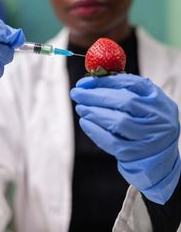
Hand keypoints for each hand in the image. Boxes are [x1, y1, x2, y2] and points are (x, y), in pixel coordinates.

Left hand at [70, 73, 180, 203]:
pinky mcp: (136, 153)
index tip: (85, 81)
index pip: (131, 83)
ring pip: (118, 121)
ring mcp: (148, 137)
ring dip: (94, 113)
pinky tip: (85, 122)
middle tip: (76, 93)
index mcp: (158, 99)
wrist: (159, 155)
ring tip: (80, 107)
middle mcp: (157, 117)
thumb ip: (123, 91)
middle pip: (124, 101)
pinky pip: (112, 141)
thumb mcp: (144, 103)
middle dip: (96, 96)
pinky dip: (95, 131)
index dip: (106, 81)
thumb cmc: (146, 123)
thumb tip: (91, 83)